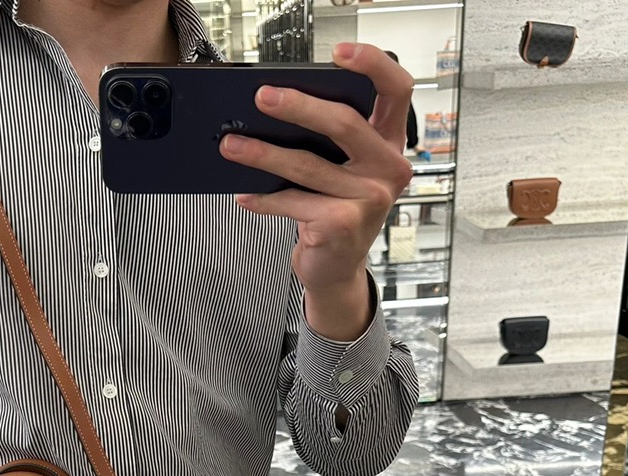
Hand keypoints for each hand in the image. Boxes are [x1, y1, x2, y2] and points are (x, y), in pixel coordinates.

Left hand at [220, 42, 414, 298]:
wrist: (336, 270)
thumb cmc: (335, 212)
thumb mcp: (343, 172)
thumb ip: (330, 142)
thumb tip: (276, 108)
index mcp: (390, 144)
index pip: (397, 90)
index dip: (373, 64)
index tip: (339, 53)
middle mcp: (388, 169)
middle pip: (344, 123)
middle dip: (297, 106)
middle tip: (262, 98)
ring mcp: (369, 199)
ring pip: (306, 165)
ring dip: (262, 154)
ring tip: (230, 146)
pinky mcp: (341, 225)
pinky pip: (292, 202)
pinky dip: (264, 199)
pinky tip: (245, 195)